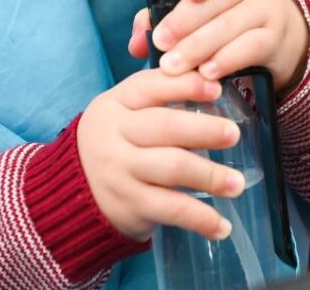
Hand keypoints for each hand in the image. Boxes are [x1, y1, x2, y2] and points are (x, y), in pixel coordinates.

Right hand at [77, 69, 246, 240]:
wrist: (73, 194)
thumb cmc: (116, 143)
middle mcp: (113, 135)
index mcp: (114, 104)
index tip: (216, 89)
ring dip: (211, 175)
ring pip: (172, 168)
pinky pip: (172, 210)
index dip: (185, 85)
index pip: (150, 86)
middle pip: (165, 127)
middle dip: (205, 130)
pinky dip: (201, 219)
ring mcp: (120, 172)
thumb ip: (160, 96)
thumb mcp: (124, 112)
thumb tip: (213, 83)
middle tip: (234, 135)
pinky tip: (222, 226)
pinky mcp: (129, 205)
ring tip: (236, 183)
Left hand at [129, 0, 308, 91]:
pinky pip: (250, 46)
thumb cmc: (222, 15)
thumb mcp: (196, 7)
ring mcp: (265, 7)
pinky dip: (226, 60)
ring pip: (231, 24)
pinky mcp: (274, 36)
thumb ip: (161, 17)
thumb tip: (137, 42)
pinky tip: (207, 73)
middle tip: (161, 43)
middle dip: (185, 21)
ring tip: (174, 65)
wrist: (274, 32)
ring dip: (199, 46)